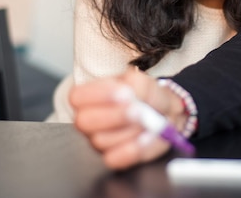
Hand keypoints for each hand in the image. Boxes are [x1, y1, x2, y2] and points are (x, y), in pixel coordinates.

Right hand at [69, 69, 186, 169]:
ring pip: (101, 140)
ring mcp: (98, 140)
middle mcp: (89, 120)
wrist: (163, 113)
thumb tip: (131, 96)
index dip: (100, 95)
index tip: (126, 92)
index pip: (77, 96)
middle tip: (139, 110)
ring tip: (148, 121)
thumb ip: (137, 85)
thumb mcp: (145, 81)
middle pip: (84, 121)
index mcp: (91, 96)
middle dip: (115, 115)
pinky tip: (147, 137)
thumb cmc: (147, 96)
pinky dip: (134, 149)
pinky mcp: (112, 157)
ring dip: (130, 130)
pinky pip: (114, 159)